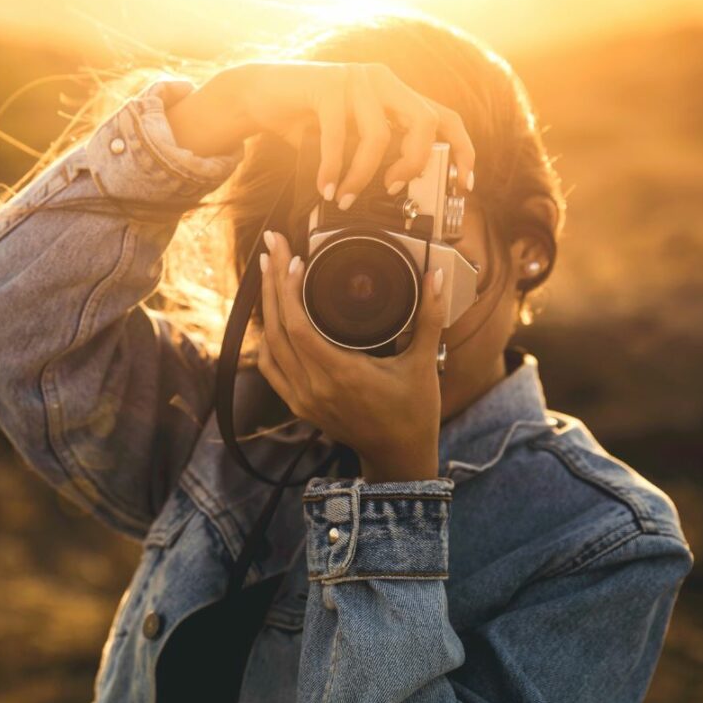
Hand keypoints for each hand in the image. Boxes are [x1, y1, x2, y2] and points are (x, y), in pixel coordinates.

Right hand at [168, 61, 474, 203]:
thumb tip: (394, 190)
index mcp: (393, 92)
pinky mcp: (326, 85)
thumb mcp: (346, 137)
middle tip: (394, 189)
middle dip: (414, 163)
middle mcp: (381, 80)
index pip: (443, 116)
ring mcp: (355, 79)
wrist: (256, 94)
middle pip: (423, 121)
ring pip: (378, 135)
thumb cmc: (303, 119)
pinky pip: (338, 136)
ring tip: (347, 198)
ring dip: (363, 176)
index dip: (462, 149)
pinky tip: (325, 186)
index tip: (465, 183)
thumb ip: (371, 151)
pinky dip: (333, 169)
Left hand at [256, 230, 446, 482]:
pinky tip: (271, 314)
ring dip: (266, 307)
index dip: (289, 290)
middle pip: (277, 328)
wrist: (399, 456)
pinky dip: (268, 338)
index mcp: (342, 375)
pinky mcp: (298, 405)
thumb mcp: (424, 363)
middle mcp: (314, 388)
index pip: (298, 327)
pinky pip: (270, 367)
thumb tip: (435, 278)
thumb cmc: (414, 412)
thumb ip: (429, 318)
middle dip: (272, 283)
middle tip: (272, 247)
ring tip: (269, 271)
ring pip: (269, 346)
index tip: (294, 259)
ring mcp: (302, 398)